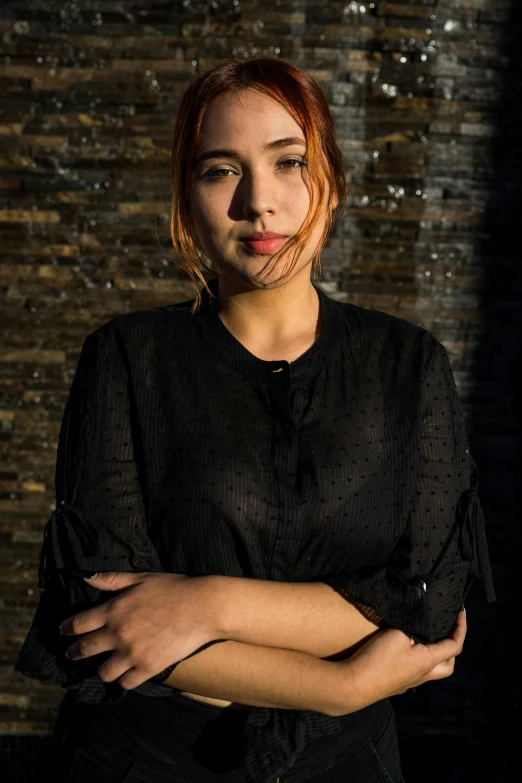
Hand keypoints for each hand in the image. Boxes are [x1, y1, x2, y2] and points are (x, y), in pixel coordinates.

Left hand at [59, 571, 218, 689]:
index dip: (67, 628)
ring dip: (102, 668)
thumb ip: (112, 580)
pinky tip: (126, 675)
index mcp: (114, 609)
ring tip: (104, 666)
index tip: (63, 632)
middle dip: (74, 652)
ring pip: (103, 672)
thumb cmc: (174, 588)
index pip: (78, 624)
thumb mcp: (141, 578)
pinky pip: (126, 682)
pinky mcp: (148, 667)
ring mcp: (132, 653)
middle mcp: (118, 633)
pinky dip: (124, 679)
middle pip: (84, 650)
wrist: (203, 607)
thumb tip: (87, 578)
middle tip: (71, 654)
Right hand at [340, 610, 466, 707]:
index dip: (461, 628)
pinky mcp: (395, 685)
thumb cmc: (378, 658)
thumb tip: (422, 614)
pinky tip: (405, 651)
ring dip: (435, 656)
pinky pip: (415, 673)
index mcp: (428, 661)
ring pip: (431, 671)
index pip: (455, 646)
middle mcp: (422, 675)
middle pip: (448, 666)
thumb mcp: (398, 633)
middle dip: (452, 648)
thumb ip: (414, 622)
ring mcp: (409, 683)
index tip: (460, 612)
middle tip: (447, 631)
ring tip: (426, 638)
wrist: (354, 685)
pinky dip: (417, 660)